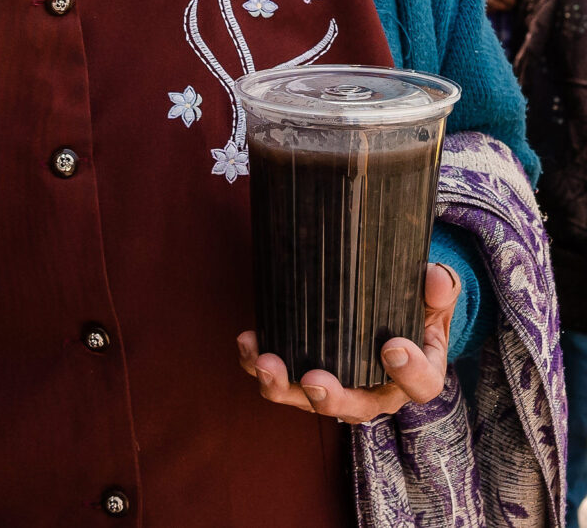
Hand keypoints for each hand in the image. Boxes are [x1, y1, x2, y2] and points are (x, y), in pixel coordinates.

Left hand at [237, 263, 459, 424]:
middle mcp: (373, 393)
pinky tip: (247, 341)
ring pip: (306, 401)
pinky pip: (278, 380)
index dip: (408, 372)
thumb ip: (439, 289)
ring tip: (265, 363)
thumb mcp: (434, 301)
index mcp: (416, 377)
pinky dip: (256, 363)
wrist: (385, 321)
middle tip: (314, 380)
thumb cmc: (414, 314)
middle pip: (354, 407)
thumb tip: (436, 278)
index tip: (392, 347)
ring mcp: (336, 391)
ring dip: (282, 386)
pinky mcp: (302, 381)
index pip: (420, 385)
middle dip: (330, 397)